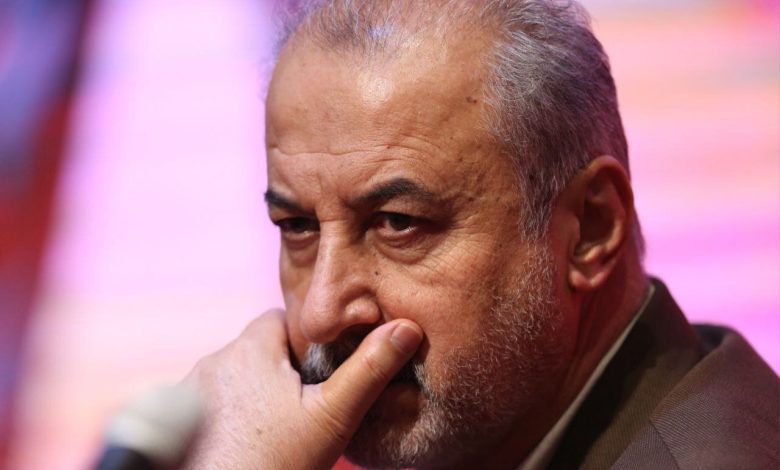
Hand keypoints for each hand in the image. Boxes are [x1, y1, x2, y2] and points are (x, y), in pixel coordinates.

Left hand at [181, 309, 422, 468]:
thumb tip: (406, 328)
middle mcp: (214, 362)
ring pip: (237, 376)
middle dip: (283, 367)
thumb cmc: (276, 464)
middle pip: (259, 348)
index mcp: (250, 348)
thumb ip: (370, 369)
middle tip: (307, 403)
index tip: (323, 369)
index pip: (281, 318)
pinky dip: (233, 412)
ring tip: (280, 425)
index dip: (307, 339)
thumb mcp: (333, 416)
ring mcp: (190, 392)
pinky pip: (215, 401)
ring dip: (257, 390)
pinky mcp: (178, 421)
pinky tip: (252, 439)